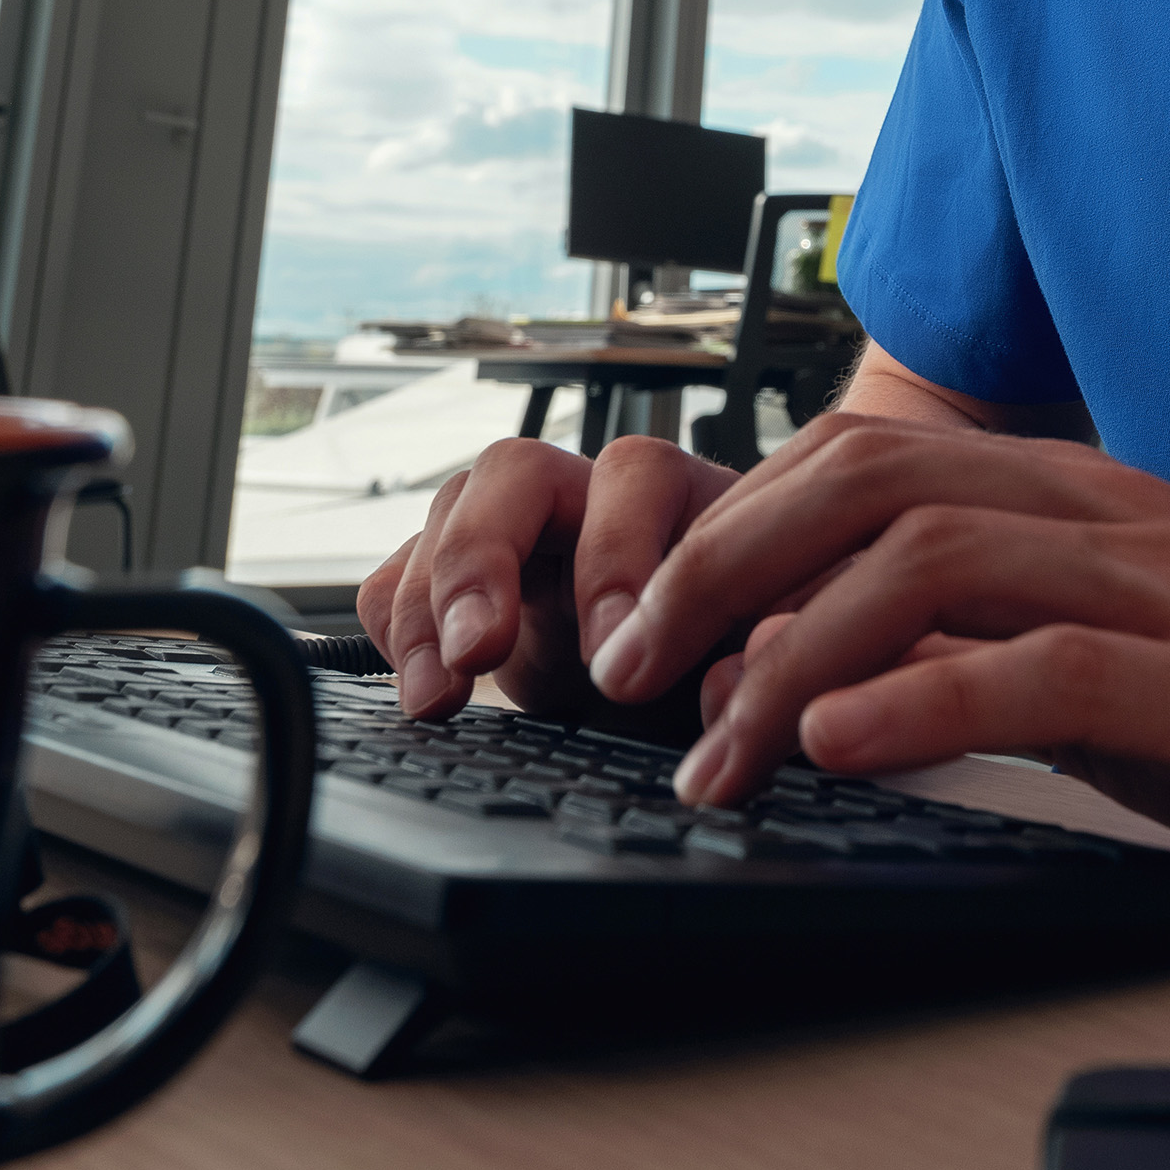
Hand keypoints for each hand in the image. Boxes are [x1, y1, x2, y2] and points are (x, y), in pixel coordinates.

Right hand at [354, 432, 741, 727]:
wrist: (701, 683)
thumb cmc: (748, 647)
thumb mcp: (775, 643)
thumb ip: (772, 644)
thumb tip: (750, 670)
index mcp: (679, 491)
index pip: (634, 478)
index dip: (616, 561)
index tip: (615, 659)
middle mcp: (588, 492)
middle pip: (514, 471)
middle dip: (486, 560)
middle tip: (478, 650)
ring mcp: (518, 530)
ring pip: (448, 517)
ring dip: (429, 606)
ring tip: (436, 697)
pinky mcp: (465, 585)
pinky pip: (402, 571)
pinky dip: (395, 621)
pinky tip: (410, 682)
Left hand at [581, 416, 1169, 911]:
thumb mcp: (1117, 661)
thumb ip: (986, 642)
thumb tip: (817, 671)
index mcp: (1081, 496)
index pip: (863, 458)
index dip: (730, 523)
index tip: (640, 619)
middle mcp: (1112, 514)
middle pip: (871, 479)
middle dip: (721, 564)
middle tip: (624, 665)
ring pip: (935, 563)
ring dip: (794, 651)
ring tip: (715, 742)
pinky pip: (1047, 668)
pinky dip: (925, 700)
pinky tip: (843, 743)